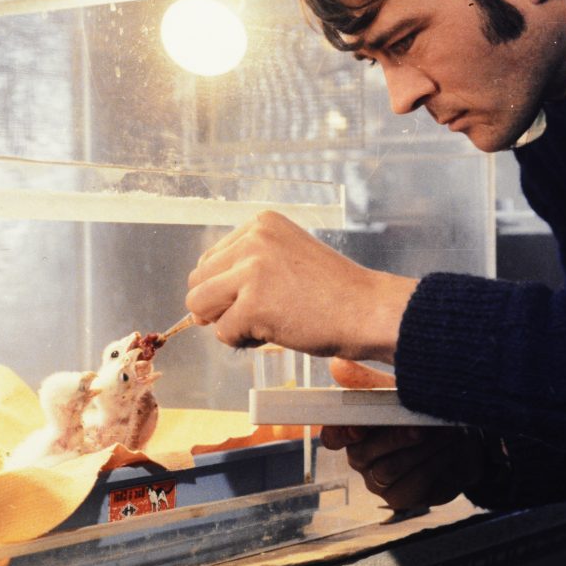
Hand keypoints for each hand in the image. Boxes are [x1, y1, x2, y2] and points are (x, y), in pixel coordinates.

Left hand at [186, 211, 415, 363]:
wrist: (368, 310)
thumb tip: (197, 306)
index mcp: (261, 224)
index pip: (211, 260)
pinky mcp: (253, 303)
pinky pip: (222, 333)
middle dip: (222, 305)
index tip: (267, 294)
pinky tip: (276, 331)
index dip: (230, 288)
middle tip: (263, 312)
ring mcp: (252, 270)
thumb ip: (246, 267)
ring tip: (265, 322)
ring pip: (199, 305)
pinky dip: (244, 341)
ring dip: (228, 322)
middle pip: (198, 282)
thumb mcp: (287, 258)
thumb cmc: (334, 292)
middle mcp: (253, 239)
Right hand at [321, 358, 486, 509]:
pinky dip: (433, 464)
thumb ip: (370, 381)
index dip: (340, 434)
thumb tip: (338, 365)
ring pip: (388, 470)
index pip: (332, 437)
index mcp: (354, 430)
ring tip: (443, 432)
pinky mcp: (403, 497)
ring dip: (418, 450)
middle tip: (419, 426)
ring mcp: (379, 481)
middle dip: (392, 438)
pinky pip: (413, 484)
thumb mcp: (400, 390)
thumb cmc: (424, 412)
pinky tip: (449, 449)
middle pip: (361, 454)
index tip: (358, 428)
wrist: (464, 440)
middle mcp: (361, 458)